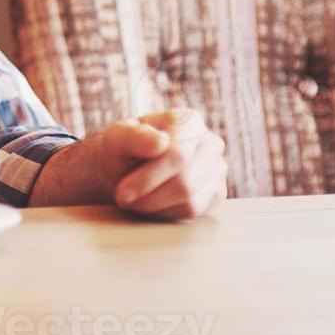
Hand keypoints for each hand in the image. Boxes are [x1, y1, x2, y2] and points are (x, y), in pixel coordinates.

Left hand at [98, 108, 227, 220]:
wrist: (129, 168)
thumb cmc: (123, 150)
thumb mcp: (116, 139)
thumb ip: (134, 137)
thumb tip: (161, 142)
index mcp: (189, 121)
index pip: (177, 155)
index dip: (148, 178)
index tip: (122, 192)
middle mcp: (210, 143)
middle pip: (185, 182)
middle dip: (149, 195)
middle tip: (123, 199)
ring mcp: (218, 169)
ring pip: (191, 202)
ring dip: (155, 206)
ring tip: (135, 199)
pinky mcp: (217, 193)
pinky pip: (195, 213)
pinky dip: (167, 213)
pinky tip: (152, 202)